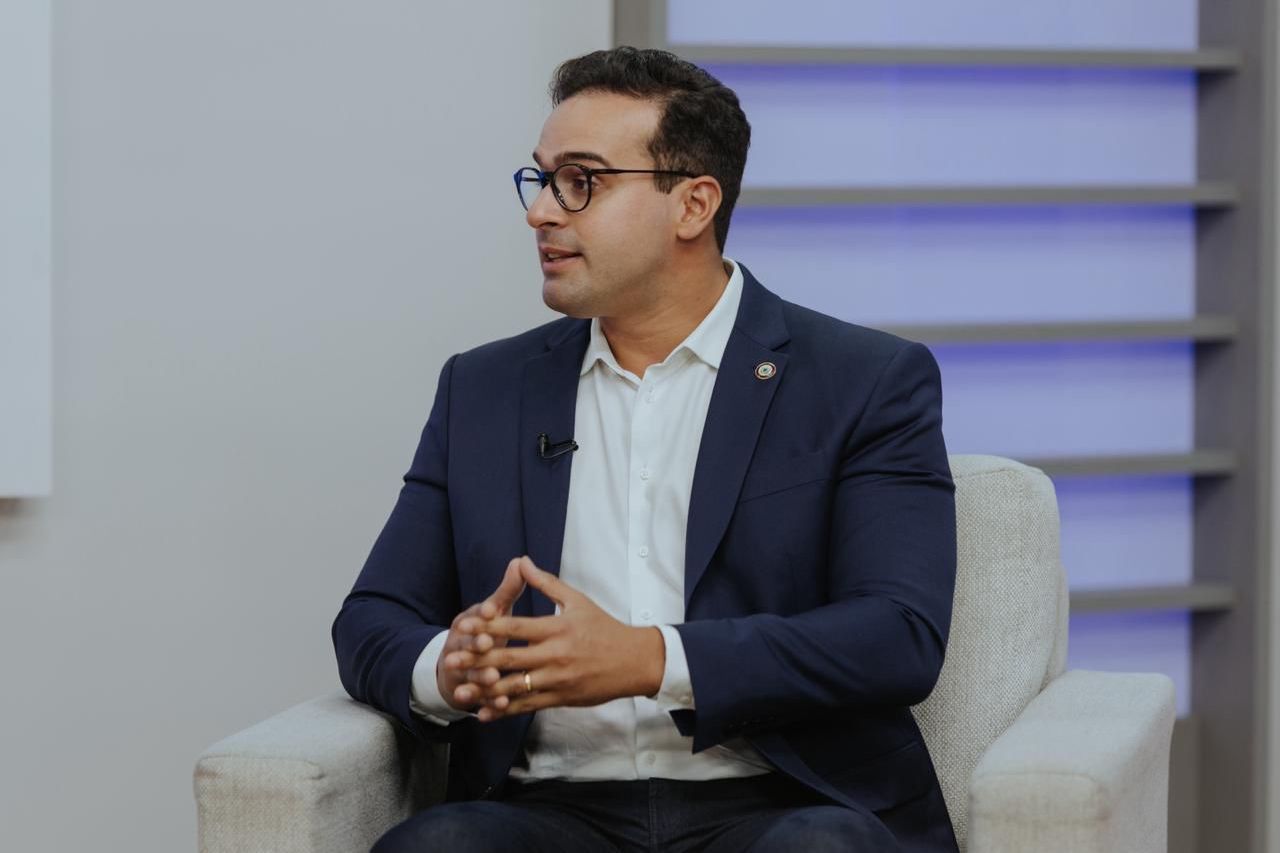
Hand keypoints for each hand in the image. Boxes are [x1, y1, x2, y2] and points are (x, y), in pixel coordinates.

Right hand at [435, 556, 528, 711]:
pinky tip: (501, 706)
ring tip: (493, 679)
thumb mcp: (491, 611)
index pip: (472, 617)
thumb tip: (520, 560)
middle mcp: (459, 646)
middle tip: (488, 644)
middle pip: (467, 645)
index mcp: (466, 623)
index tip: (489, 610)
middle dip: (477, 645)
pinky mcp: (470, 692)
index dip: (480, 614)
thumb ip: (507, 590)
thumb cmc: (482, 631)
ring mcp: (462, 671)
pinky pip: (480, 699)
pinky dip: (489, 703)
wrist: (455, 664)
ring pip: (471, 673)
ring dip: (480, 677)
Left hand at [445, 559, 665, 721]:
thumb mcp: (577, 600)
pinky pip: (529, 706)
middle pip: (510, 658)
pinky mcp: (561, 699)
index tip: (464, 626)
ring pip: (516, 686)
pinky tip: (485, 713)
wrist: (634, 661)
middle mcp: (555, 655)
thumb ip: (546, 583)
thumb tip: (522, 561)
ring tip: (460, 690)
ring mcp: (558, 680)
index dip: (488, 626)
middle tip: (450, 659)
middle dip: (478, 659)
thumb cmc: (604, 628)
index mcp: (557, 628)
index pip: (516, 627)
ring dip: (486, 689)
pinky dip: (505, 710)